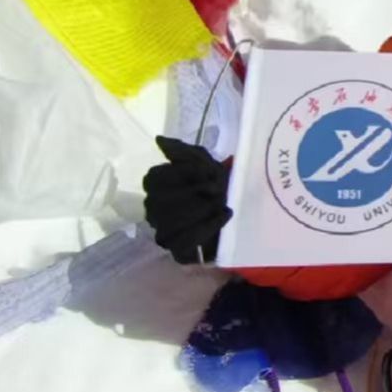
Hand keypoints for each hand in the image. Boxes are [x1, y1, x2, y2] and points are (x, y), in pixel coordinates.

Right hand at [143, 136, 232, 263]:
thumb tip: (159, 140)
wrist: (237, 206)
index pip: (155, 179)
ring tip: (220, 203)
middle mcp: (154, 209)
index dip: (183, 173)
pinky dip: (207, 228)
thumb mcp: (204, 161)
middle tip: (217, 189)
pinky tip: (223, 216)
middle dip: (194, 193)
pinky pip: (185, 243)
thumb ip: (183, 151)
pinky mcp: (179, 251)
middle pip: (162, 202)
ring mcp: (164, 232)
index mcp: (156, 185)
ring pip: (171, 222)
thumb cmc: (217, 180)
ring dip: (201, 210)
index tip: (206, 171)